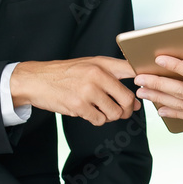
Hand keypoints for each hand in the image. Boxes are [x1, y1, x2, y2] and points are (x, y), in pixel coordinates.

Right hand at [11, 56, 139, 126]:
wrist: (36, 79)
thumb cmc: (65, 73)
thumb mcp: (89, 65)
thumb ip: (112, 78)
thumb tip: (135, 101)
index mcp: (101, 63)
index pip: (131, 68)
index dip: (144, 79)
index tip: (146, 87)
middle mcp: (97, 75)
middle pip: (127, 99)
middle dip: (127, 109)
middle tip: (122, 111)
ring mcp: (88, 91)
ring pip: (114, 113)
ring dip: (110, 116)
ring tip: (100, 110)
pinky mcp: (79, 105)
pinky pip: (99, 120)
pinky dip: (96, 120)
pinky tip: (88, 112)